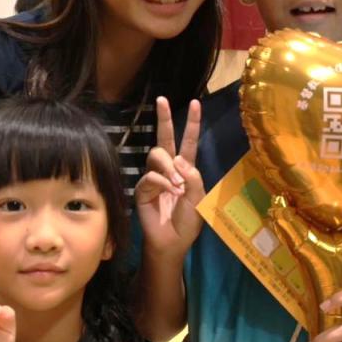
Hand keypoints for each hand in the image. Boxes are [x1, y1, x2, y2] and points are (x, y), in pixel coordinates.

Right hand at [135, 98, 204, 258]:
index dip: (192, 123)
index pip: (188, 141)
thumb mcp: (199, 199)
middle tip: (162, 100)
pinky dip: (162, 183)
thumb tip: (179, 161)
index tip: (195, 102)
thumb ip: (194, 178)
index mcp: (185, 169)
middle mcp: (169, 169)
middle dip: (164, 118)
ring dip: (168, 166)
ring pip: (157, 155)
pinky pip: (151, 177)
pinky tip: (169, 192)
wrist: (172, 241)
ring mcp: (154, 177)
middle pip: (164, 138)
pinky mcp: (142, 189)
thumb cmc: (187, 222)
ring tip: (177, 185)